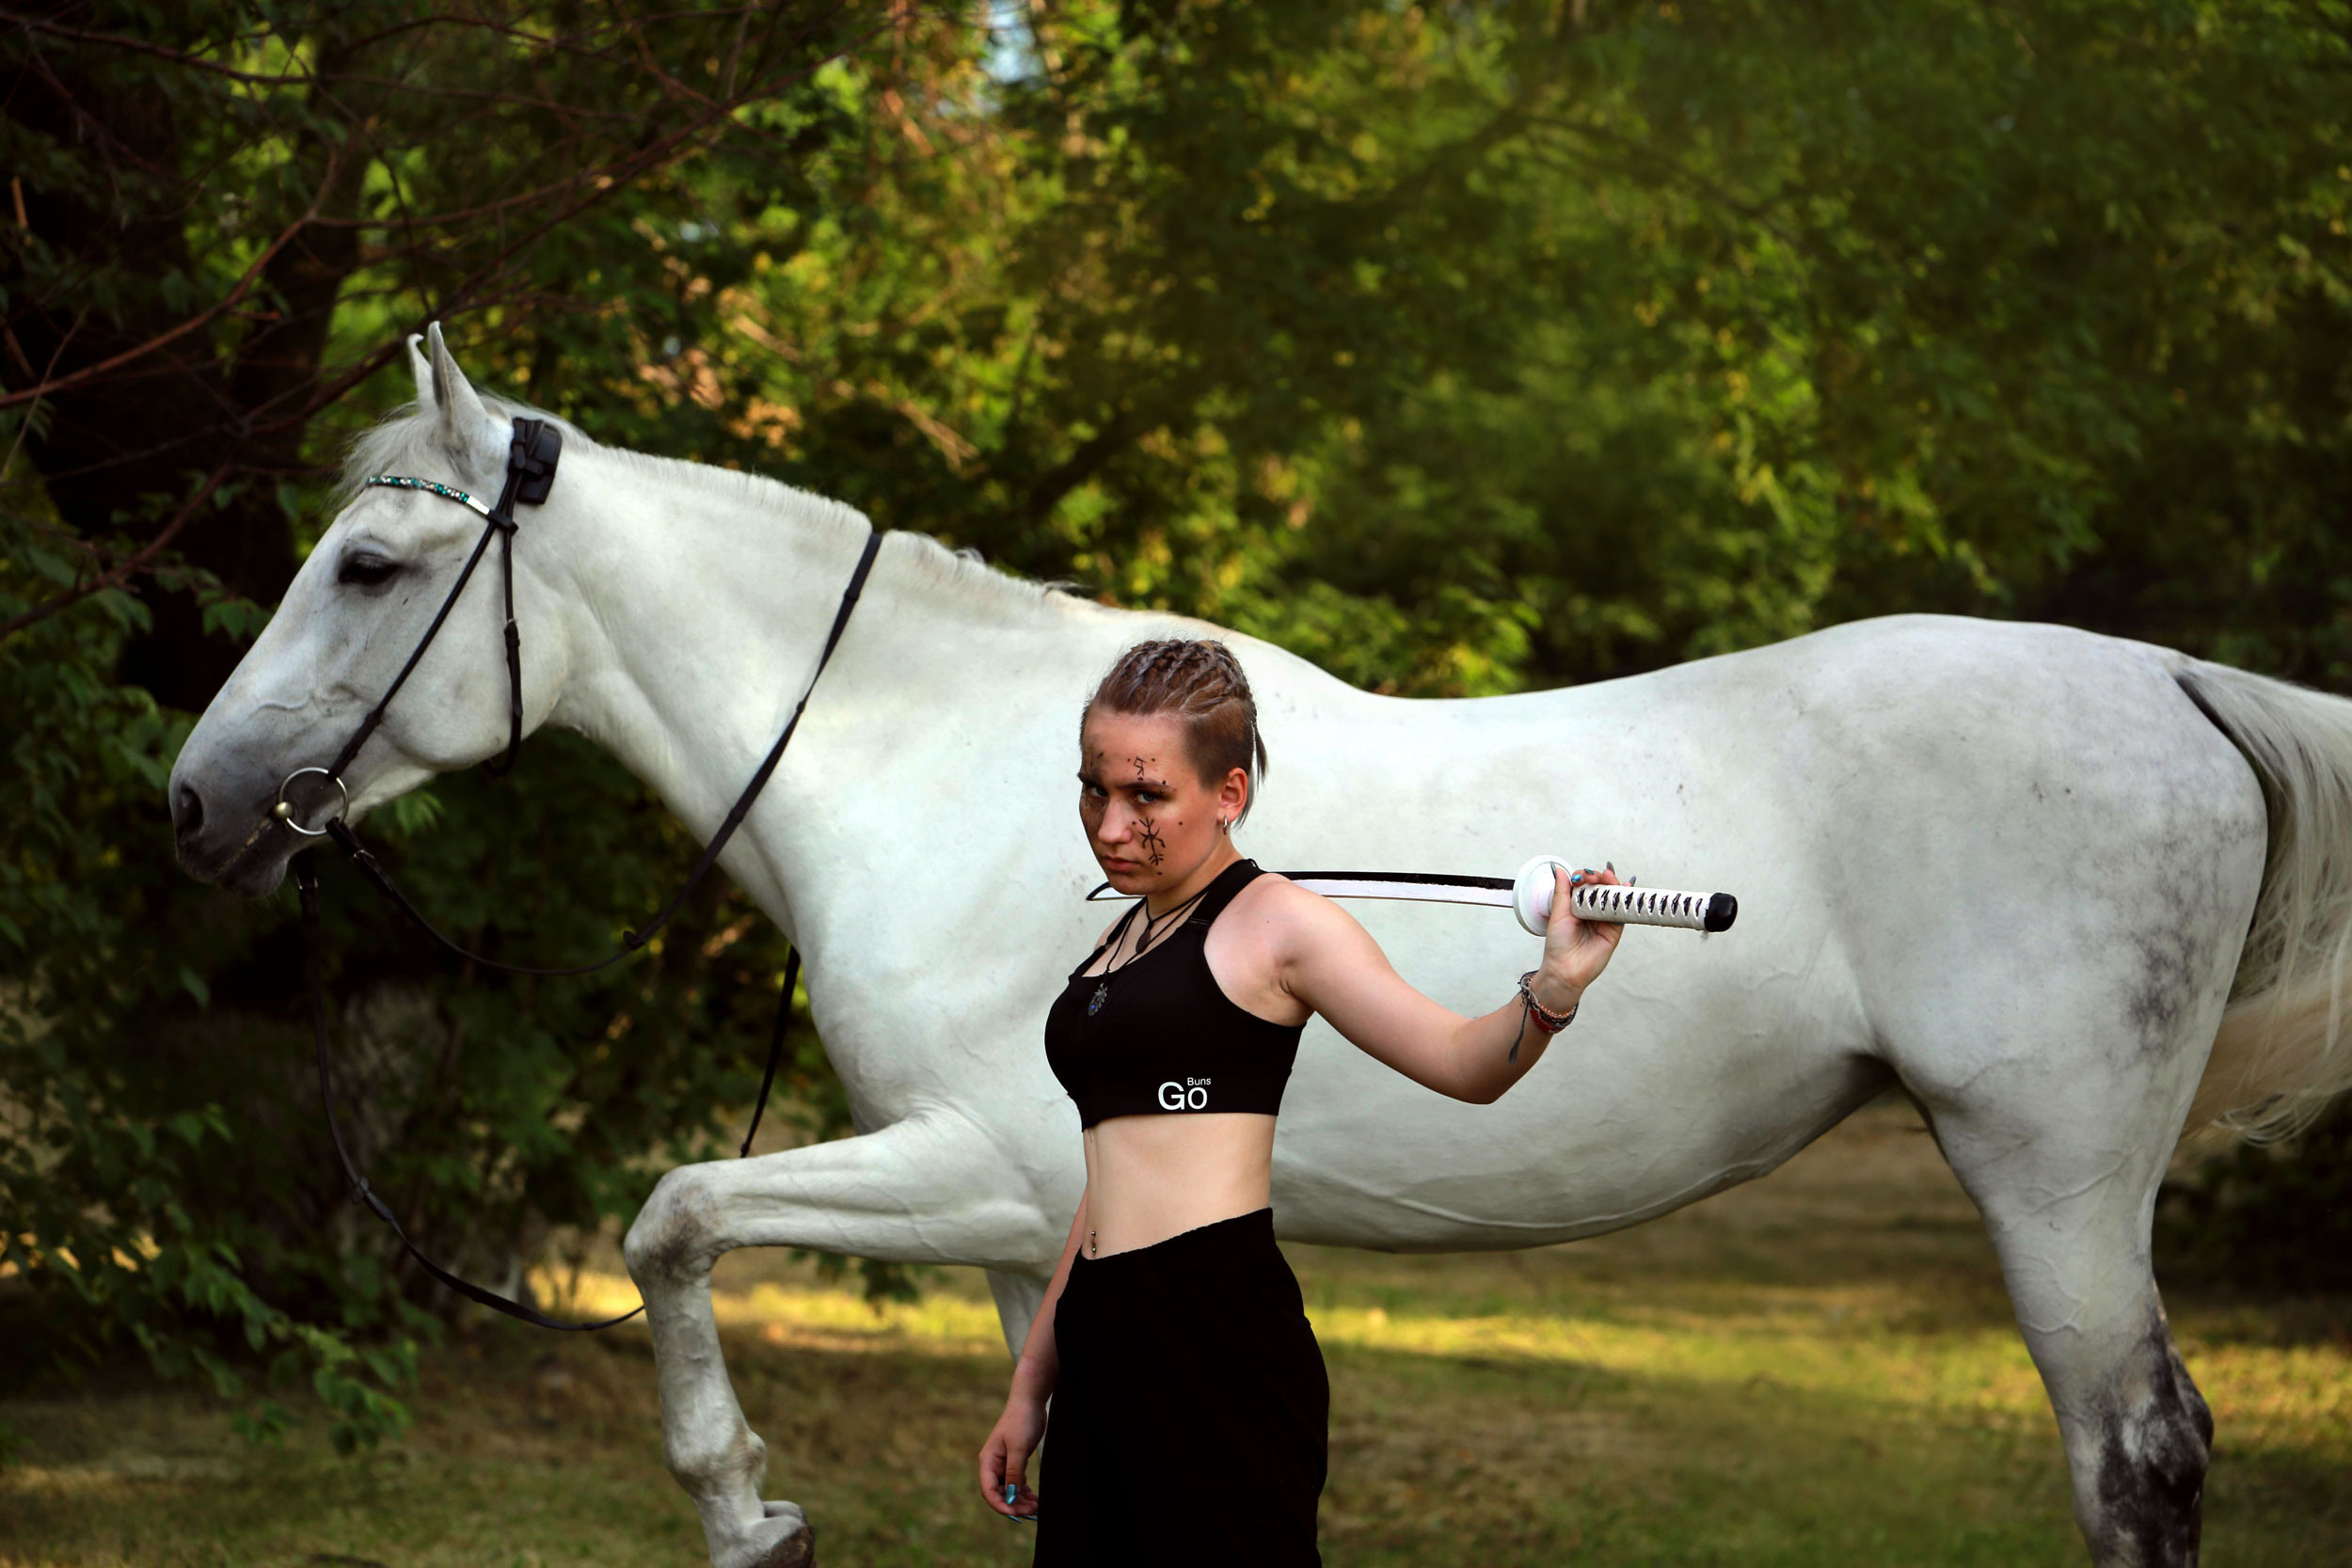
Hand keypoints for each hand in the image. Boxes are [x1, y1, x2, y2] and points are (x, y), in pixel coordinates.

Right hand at [978, 1393, 1045, 1520]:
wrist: (1030, 1402)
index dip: (999, 1504)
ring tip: (1036, 1508)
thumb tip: (1010, 1496)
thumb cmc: (1021, 1421)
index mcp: (988, 1461)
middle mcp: (994, 1465)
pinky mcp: (1016, 1462)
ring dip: (1020, 1501)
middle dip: (1013, 1504)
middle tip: (1031, 1512)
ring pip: (1009, 1490)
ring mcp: (1005, 1464)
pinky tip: (1035, 1500)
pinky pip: (1018, 1483)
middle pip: (999, 1492)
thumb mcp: (1018, 1448)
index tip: (1013, 1513)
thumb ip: (1013, 1473)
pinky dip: (1025, 1493)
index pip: (988, 1489)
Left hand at [1539, 864, 1626, 1004]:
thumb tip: (1560, 869)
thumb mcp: (1558, 914)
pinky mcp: (1614, 930)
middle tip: (1598, 876)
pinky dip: (1624, 900)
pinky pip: (1621, 913)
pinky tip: (1625, 889)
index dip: (1585, 876)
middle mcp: (1591, 911)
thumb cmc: (1558, 945)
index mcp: (1576, 905)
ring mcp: (1603, 920)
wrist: (1565, 969)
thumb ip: (1562, 891)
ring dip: (1613, 885)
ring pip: (1612, 898)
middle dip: (1601, 878)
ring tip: (1609, 878)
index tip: (1582, 876)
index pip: (1584, 884)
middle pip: (1601, 888)